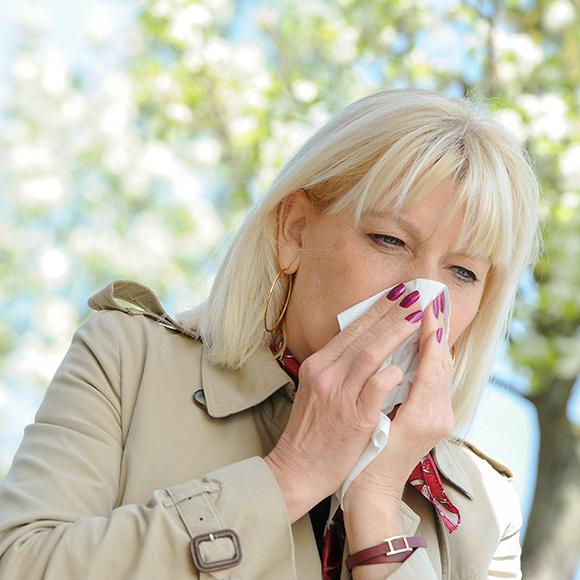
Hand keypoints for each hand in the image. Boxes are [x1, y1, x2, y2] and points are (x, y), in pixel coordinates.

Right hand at [264, 285, 440, 521]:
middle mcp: (326, 374)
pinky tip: (407, 364)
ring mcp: (339, 395)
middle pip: (363, 335)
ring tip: (418, 317)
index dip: (377, 310)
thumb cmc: (311, 431)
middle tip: (415, 294)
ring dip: (396, 333)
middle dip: (391, 313)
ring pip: (370, 354)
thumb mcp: (315, 389)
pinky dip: (392, 374)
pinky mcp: (354, 418)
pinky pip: (376, 388)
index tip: (398, 294)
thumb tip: (366, 345)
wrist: (296, 469)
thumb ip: (337, 367)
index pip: (351, 330)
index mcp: (318, 365)